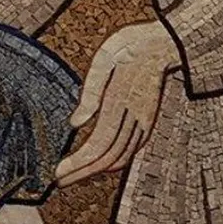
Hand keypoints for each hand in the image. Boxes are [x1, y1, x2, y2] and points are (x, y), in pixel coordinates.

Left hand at [54, 21, 178, 185]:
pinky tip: (99, 164)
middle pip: (108, 158)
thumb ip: (90, 94)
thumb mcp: (103, 60)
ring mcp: (144, 122)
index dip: (77, 164)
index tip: (57, 174)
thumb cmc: (129, 46)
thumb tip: (74, 125)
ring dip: (96, 171)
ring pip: (121, 157)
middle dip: (82, 173)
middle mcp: (135, 119)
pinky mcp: (148, 121)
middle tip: (59, 181)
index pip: (97, 146)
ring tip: (73, 176)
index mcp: (120, 104)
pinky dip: (113, 162)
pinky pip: (130, 149)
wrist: (165, 42)